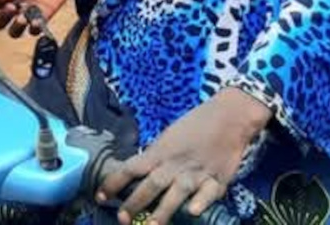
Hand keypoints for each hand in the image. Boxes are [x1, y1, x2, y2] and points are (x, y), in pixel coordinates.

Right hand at [0, 0, 87, 36]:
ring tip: (22, 19)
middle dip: (2, 18)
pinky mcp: (45, 16)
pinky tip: (37, 21)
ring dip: (16, 28)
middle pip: (1, 21)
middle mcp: (18, 1)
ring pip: (15, 30)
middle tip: (11, 8)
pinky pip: (35, 29)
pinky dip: (34, 28)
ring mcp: (31, 10)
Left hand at [98, 89, 271, 224]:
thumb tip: (138, 172)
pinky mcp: (218, 180)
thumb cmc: (197, 124)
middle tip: (122, 218)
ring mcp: (197, 173)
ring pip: (176, 193)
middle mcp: (176, 163)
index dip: (114, 182)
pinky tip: (193, 211)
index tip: (99, 196)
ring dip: (163, 211)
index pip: (132, 167)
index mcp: (161, 151)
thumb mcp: (170, 136)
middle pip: (152, 184)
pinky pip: (208, 194)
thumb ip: (156, 156)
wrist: (230, 115)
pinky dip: (201, 202)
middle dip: (135, 202)